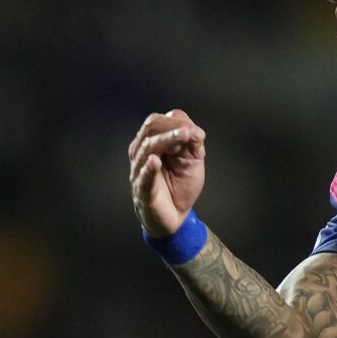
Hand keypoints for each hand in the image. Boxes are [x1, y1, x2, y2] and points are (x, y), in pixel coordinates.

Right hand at [128, 109, 207, 237]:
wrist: (175, 216)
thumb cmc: (180, 186)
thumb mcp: (193, 161)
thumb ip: (195, 143)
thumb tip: (197, 131)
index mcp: (154, 143)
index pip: (159, 121)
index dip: (177, 122)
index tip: (196, 133)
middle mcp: (143, 152)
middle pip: (150, 128)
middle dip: (171, 127)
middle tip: (189, 133)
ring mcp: (140, 170)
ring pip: (147, 148)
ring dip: (167, 140)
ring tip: (183, 137)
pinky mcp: (142, 190)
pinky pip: (142, 177)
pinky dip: (148, 168)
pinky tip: (155, 161)